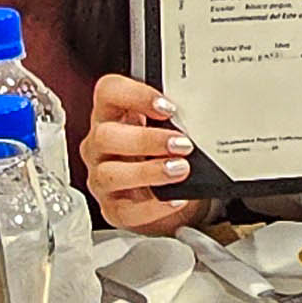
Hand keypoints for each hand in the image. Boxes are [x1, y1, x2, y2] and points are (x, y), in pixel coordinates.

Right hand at [79, 74, 209, 236]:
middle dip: (146, 139)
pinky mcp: (112, 208)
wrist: (170, 196)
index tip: (167, 107)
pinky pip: (125, 210)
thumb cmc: (164, 153)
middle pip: (105, 136)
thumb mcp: (167, 129)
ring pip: (110, 174)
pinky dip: (153, 205)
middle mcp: (100, 145)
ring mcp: (102, 177)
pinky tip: (174, 198)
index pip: (108, 92)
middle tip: (181, 144)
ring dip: (148, 172)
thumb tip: (201, 119)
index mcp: (112, 115)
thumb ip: (175, 120)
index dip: (134, 95)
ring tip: (180, 170)